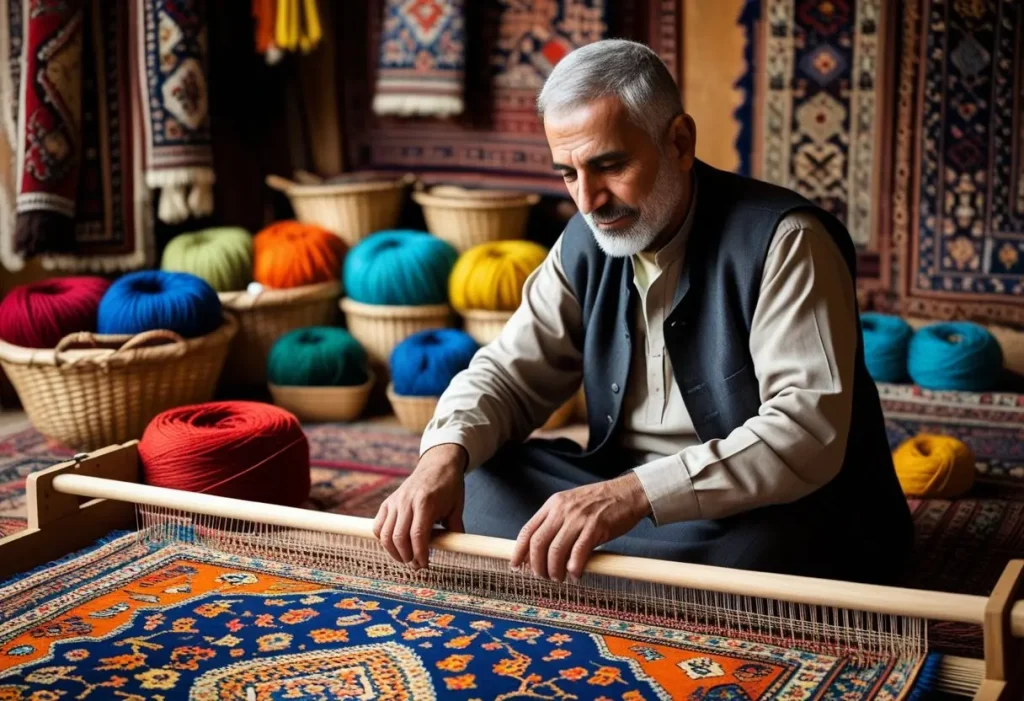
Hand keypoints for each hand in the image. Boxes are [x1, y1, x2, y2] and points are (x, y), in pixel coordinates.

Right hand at [372, 443, 466, 569]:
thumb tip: (455, 551)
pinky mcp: (388, 502)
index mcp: (426, 502)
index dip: (420, 554)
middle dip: (406, 557)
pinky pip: (378, 526)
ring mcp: (395, 501)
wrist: (437, 464)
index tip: (425, 564)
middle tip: (416, 565)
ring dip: (394, 552)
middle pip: (399, 537)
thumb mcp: (457, 508)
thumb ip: (454, 530)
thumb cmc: (449, 487)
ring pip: (385, 534)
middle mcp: (407, 501)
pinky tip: (394, 545)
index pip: (418, 534)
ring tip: (405, 558)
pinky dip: (383, 539)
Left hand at [510, 472, 651, 582]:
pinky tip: (576, 574)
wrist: (627, 493)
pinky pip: (578, 552)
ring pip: (556, 550)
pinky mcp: (596, 527)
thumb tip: (539, 551)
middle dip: (537, 565)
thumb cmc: (599, 502)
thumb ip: (555, 523)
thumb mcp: (570, 505)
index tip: (516, 566)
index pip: (528, 530)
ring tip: (559, 578)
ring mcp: (579, 518)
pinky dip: (574, 567)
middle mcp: (562, 510)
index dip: (519, 551)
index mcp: (553, 504)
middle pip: (538, 543)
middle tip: (543, 576)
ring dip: (554, 570)